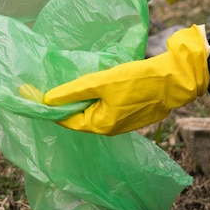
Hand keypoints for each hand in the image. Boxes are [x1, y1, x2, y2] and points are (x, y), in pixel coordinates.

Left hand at [44, 25, 209, 134]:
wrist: (173, 80)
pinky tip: (93, 85)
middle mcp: (109, 128)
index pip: (66, 120)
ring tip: (70, 83)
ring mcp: (121, 122)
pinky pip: (106, 108)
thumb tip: (47, 99)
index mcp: (100, 125)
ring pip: (93, 111)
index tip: (36, 94)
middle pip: (79, 116)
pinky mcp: (130, 113)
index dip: (51, 107)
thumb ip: (73, 91)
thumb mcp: (100, 82)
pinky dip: (96, 98)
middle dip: (65, 103)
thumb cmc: (136, 81)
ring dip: (81, 100)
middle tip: (51, 85)